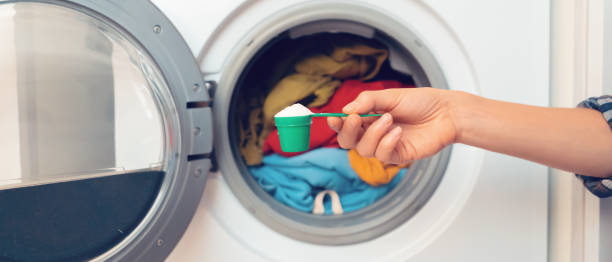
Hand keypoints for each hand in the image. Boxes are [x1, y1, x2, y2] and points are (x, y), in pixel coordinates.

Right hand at [327, 88, 460, 163]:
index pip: (346, 125)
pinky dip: (387, 143)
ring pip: (363, 149)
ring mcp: (385, 146)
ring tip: (390, 119)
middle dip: (348, 131)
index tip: (333, 118)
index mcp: (369, 117)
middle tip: (355, 119)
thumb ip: (367, 101)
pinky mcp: (398, 156)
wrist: (446, 112)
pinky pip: (382, 156)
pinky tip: (398, 132)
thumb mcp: (390, 96)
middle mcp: (374, 133)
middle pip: (348, 141)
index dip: (337, 124)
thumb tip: (346, 111)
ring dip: (373, 133)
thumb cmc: (421, 102)